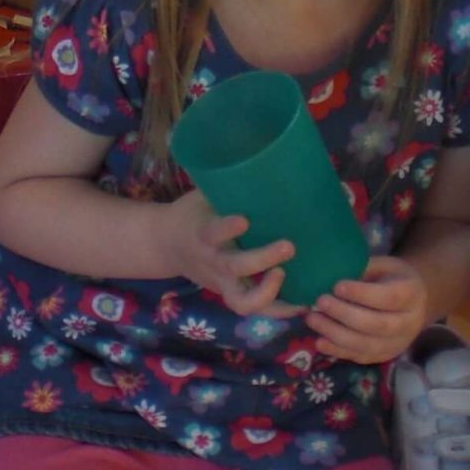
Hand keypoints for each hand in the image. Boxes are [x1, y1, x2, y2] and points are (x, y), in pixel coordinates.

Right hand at [160, 191, 298, 315]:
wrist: (165, 245)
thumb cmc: (194, 214)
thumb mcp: (204, 196)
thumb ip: (230, 188)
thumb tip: (273, 159)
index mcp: (203, 234)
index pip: (213, 232)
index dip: (227, 228)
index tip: (244, 220)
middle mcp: (213, 262)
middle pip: (236, 267)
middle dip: (263, 259)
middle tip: (289, 246)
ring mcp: (223, 283)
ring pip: (243, 301)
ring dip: (270, 293)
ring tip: (293, 278)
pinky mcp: (232, 295)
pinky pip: (256, 309)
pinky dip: (280, 310)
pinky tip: (304, 303)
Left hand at [308, 255, 429, 364]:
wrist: (414, 302)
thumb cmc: (392, 278)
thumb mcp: (383, 265)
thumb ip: (361, 270)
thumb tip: (327, 275)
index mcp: (411, 294)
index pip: (389, 297)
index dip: (362, 294)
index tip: (337, 286)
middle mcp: (409, 323)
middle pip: (377, 324)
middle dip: (344, 314)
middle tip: (320, 302)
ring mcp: (397, 343)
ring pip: (366, 345)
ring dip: (335, 334)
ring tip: (312, 319)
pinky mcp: (384, 356)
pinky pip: (359, 356)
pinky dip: (337, 350)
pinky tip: (319, 341)